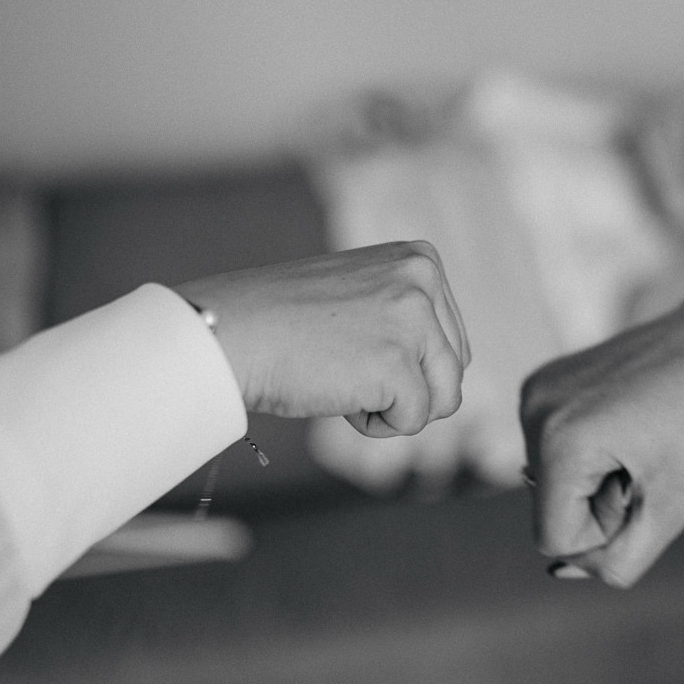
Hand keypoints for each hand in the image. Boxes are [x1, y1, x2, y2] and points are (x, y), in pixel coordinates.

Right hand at [175, 240, 469, 436]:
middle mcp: (424, 280)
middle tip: (347, 364)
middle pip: (453, 369)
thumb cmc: (286, 323)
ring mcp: (413, 319)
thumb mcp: (363, 294)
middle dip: (407, 386)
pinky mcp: (396, 364)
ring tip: (345, 378)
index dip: (405, 362)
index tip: (355, 344)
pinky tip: (336, 393)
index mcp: (420, 259)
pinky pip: (413, 420)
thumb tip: (452, 365)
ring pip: (443, 398)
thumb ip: (408, 314)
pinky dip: (375, 424)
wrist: (229, 334)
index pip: (451, 339)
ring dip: (395, 406)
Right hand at [521, 303, 683, 586]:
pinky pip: (556, 448)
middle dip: (600, 502)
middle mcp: (534, 409)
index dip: (604, 532)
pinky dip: (593, 452)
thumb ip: (616, 559)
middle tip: (649, 462)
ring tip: (642, 441)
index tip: (644, 489)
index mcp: (560, 441)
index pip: (554, 538)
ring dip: (598, 478)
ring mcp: (536, 390)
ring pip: (554, 481)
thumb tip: (562, 569)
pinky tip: (630, 426)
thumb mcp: (669, 509)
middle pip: (552, 508)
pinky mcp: (544, 379)